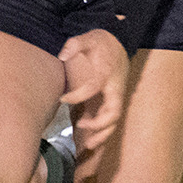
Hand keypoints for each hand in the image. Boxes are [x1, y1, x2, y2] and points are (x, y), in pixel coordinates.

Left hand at [59, 28, 128, 158]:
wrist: (119, 42)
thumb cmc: (102, 42)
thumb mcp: (89, 37)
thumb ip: (75, 44)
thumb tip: (62, 55)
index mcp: (106, 73)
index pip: (93, 87)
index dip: (78, 95)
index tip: (62, 98)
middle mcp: (115, 88)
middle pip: (113, 112)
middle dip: (99, 124)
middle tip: (81, 126)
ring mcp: (116, 95)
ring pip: (114, 120)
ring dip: (103, 134)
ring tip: (89, 145)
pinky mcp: (114, 100)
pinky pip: (111, 119)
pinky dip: (103, 131)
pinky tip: (91, 141)